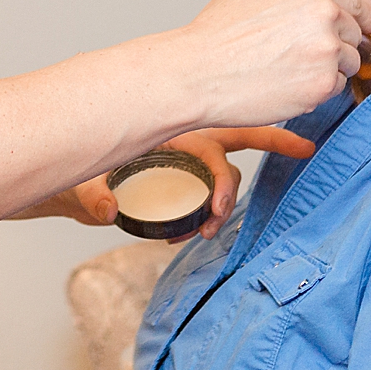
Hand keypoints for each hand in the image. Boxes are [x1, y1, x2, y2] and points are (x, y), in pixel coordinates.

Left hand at [18, 126, 316, 238]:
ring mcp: (182, 161)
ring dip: (223, 203)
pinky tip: (188, 234)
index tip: (222, 207)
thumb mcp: (79, 186)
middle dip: (273, 140)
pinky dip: (206, 214)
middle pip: (235, 136)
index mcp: (166, 135)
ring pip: (223, 175)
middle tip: (304, 148)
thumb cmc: (73, 175)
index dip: (224, 178)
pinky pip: (206, 194)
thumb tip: (102, 211)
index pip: (212, 149)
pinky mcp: (178, 181)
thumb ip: (92, 197)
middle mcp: (179, 142)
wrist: (65, 186)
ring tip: (205, 232)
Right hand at [168, 0, 370, 127]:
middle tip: (310, 55)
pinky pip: (335, 87)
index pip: (354, 0)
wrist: (198, 72)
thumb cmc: (215, 34)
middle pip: (354, 32)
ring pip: (349, 62)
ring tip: (291, 70)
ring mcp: (327, 50)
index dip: (360, 16)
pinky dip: (317, 89)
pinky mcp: (323, 84)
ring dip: (329, 67)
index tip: (366, 25)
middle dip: (337, 43)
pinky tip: (287, 84)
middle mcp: (325, 12)